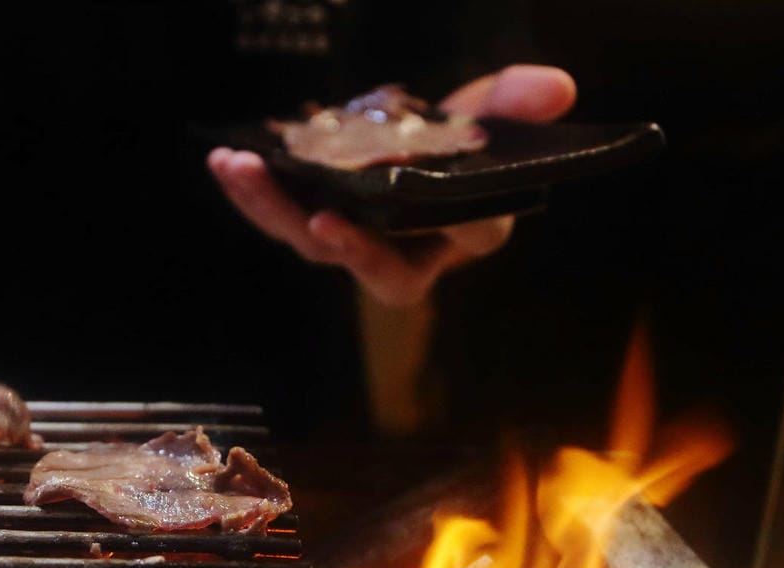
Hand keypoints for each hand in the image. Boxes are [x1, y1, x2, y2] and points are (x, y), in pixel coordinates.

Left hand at [207, 64, 576, 305]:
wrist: (405, 149)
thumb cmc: (454, 145)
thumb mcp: (484, 119)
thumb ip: (509, 106)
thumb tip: (556, 86)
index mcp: (464, 229)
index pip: (472, 234)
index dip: (457, 227)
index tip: (444, 207)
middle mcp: (408, 250)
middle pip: (378, 266)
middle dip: (348, 245)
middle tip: (318, 220)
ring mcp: (355, 242)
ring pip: (316, 244)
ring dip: (276, 209)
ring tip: (241, 169)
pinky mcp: (314, 225)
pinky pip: (282, 217)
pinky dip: (254, 192)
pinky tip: (227, 162)